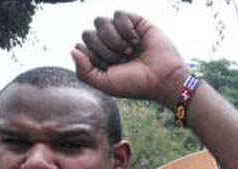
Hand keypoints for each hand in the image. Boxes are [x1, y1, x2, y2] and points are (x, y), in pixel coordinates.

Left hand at [71, 11, 189, 108]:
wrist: (164, 79)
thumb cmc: (137, 84)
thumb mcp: (106, 85)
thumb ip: (83, 72)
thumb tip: (73, 49)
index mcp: (100, 58)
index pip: (81, 46)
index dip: (93, 57)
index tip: (111, 68)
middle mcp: (109, 43)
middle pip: (88, 34)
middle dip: (104, 50)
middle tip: (123, 60)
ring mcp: (122, 32)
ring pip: (100, 21)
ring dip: (114, 39)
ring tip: (130, 50)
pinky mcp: (136, 22)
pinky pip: (118, 14)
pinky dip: (125, 28)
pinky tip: (136, 40)